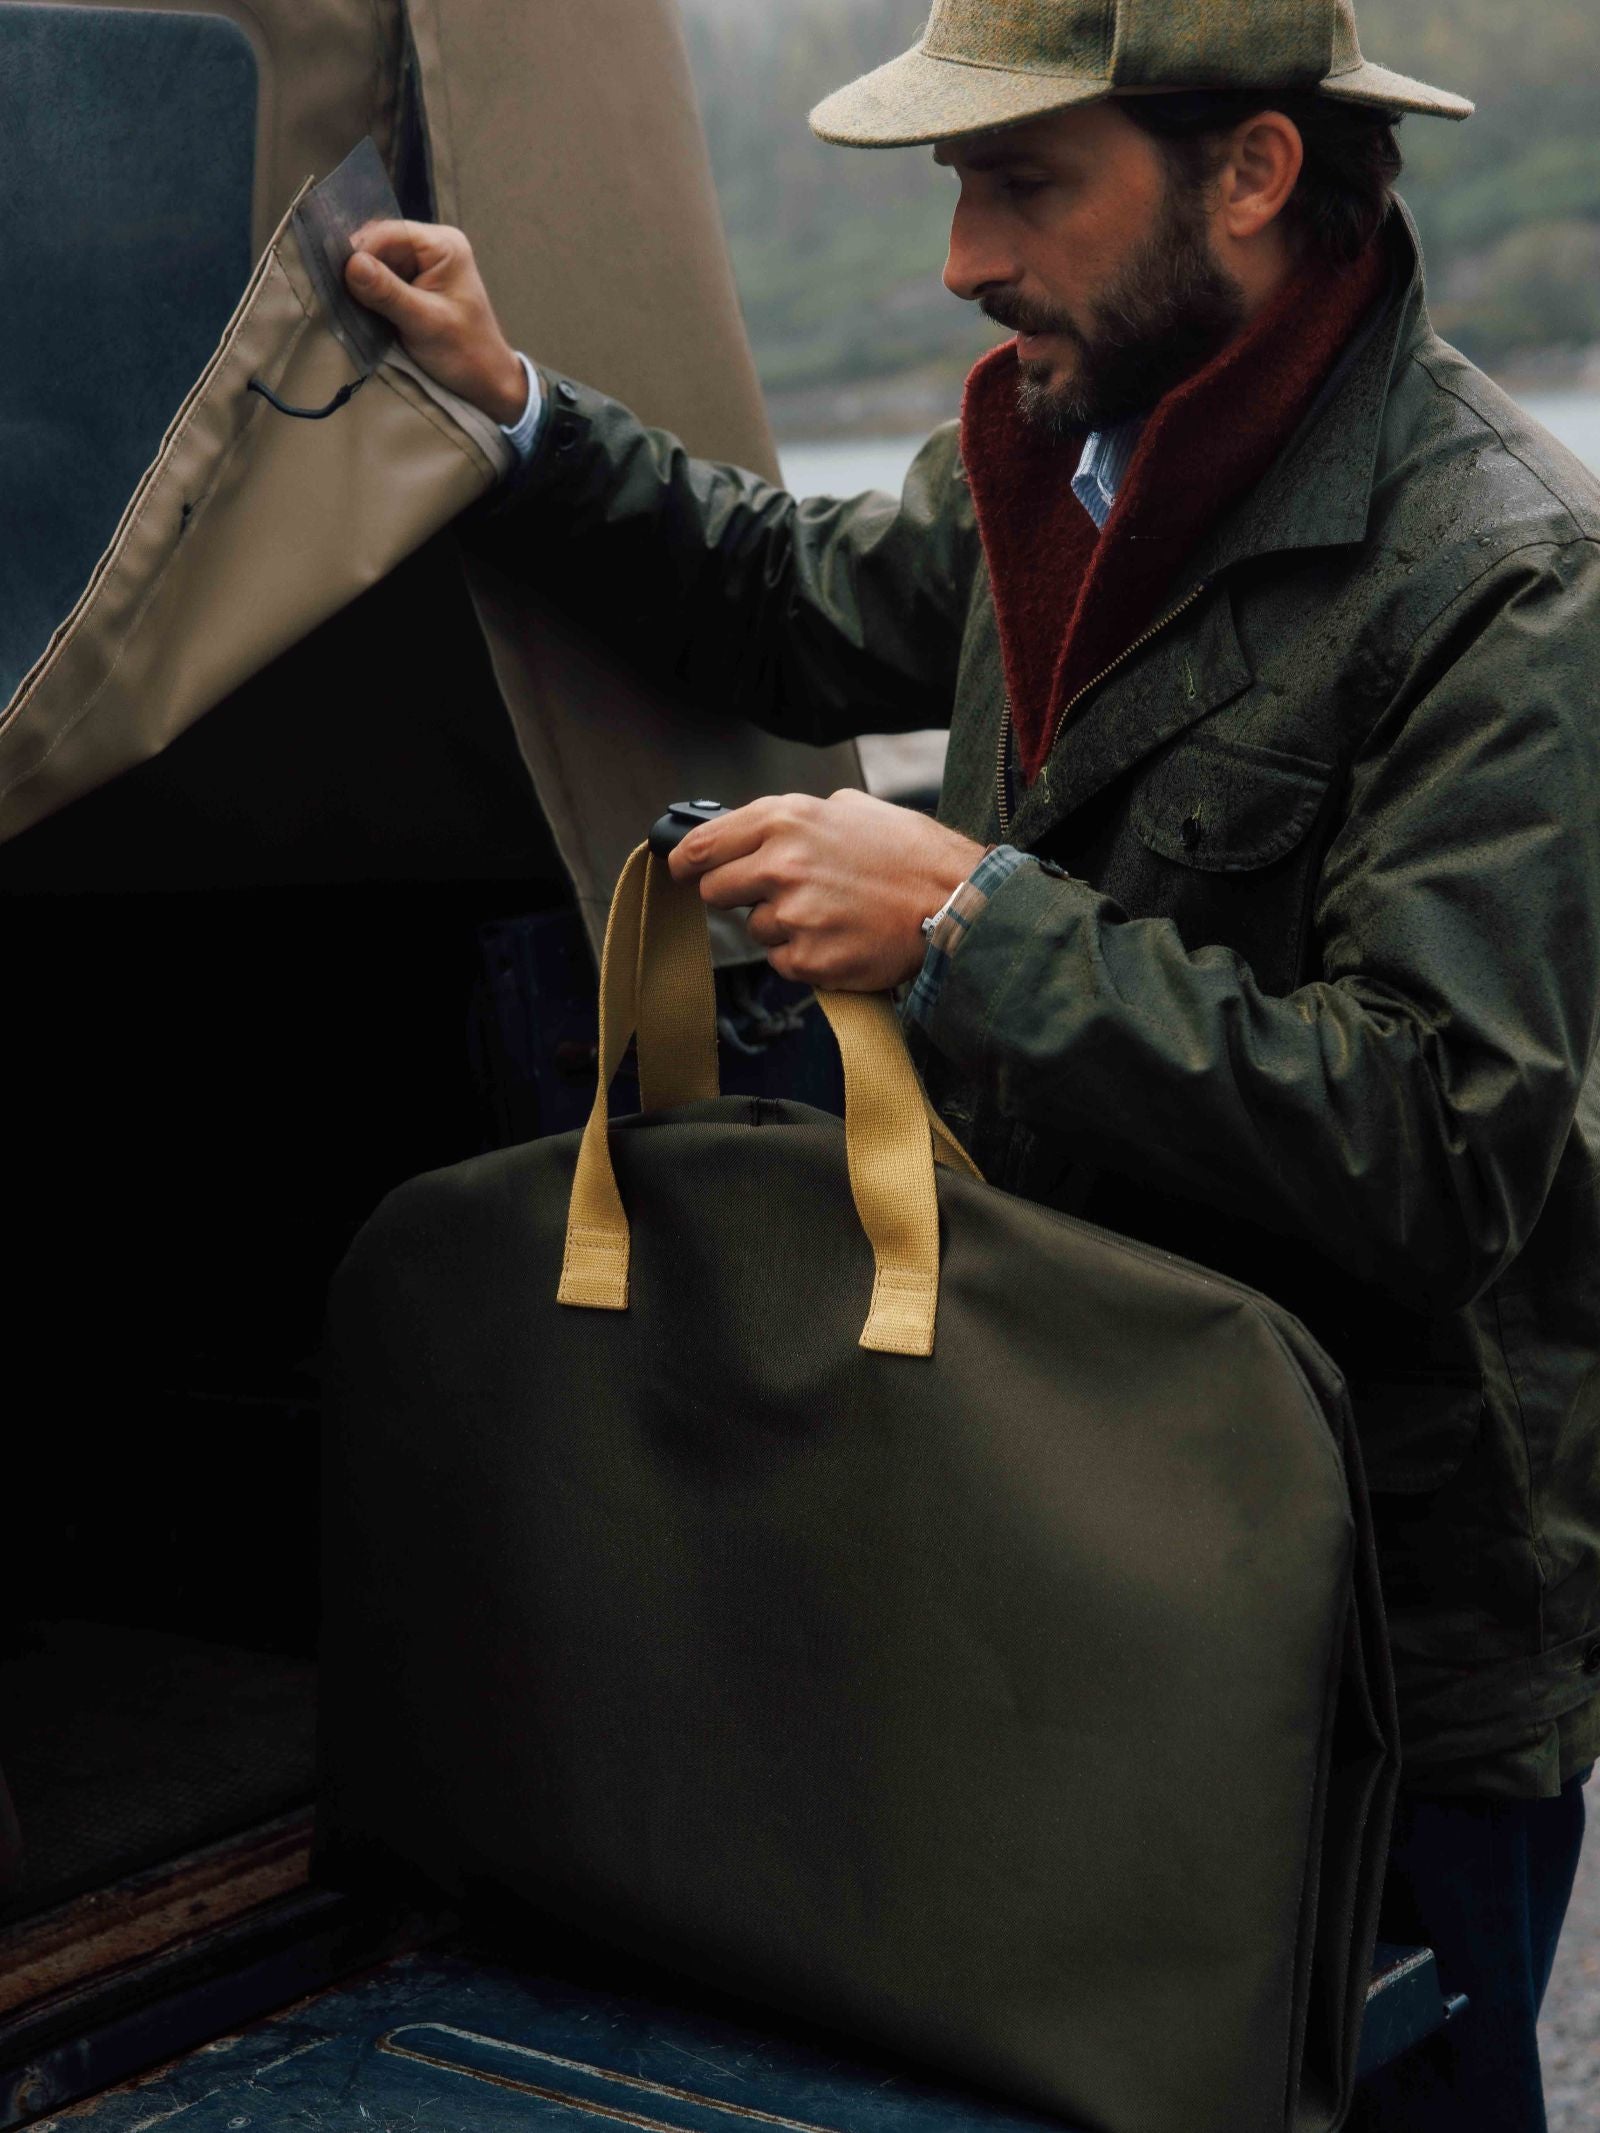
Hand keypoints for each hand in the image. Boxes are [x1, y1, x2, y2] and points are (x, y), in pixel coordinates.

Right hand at [343, 220, 526, 424]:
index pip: (390, 232)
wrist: (486, 383)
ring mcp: (422, 267)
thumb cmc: (466, 354)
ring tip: (339, 298)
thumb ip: (388, 293)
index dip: (360, 249)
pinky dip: (367, 293)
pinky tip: (354, 306)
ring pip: (376, 262)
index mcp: (443, 246)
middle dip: (357, 265)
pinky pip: (381, 280)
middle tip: (330, 288)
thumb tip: (351, 264)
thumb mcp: (425, 323)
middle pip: (380, 244)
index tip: (333, 273)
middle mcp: (432, 247)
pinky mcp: (413, 287)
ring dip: (358, 281)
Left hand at [668, 790, 985, 991]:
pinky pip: (784, 961)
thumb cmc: (910, 854)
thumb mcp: (850, 808)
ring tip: (831, 913)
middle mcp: (781, 865)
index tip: (681, 869)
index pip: (704, 845)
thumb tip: (756, 832)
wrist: (954, 902)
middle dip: (737, 896)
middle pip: (715, 893)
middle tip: (776, 895)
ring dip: (781, 926)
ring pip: (755, 930)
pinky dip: (805, 955)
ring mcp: (792, 917)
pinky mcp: (809, 960)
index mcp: (786, 821)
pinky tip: (841, 937)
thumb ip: (795, 819)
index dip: (685, 861)